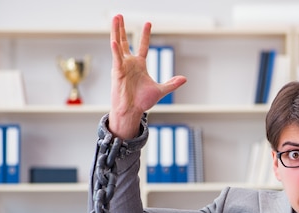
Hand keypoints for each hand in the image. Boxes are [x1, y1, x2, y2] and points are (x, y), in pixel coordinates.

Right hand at [108, 15, 186, 138]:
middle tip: (120, 15)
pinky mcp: (117, 73)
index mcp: (139, 65)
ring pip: (118, 45)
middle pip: (125, 41)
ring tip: (115, 18)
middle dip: (122, 28)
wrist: (132, 111)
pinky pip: (116, 59)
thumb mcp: (160, 90)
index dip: (145, 35)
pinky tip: (114, 41)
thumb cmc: (142, 101)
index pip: (143, 46)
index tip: (148, 23)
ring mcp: (122, 66)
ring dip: (116, 32)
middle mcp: (129, 63)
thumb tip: (184, 79)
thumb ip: (172, 83)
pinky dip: (115, 51)